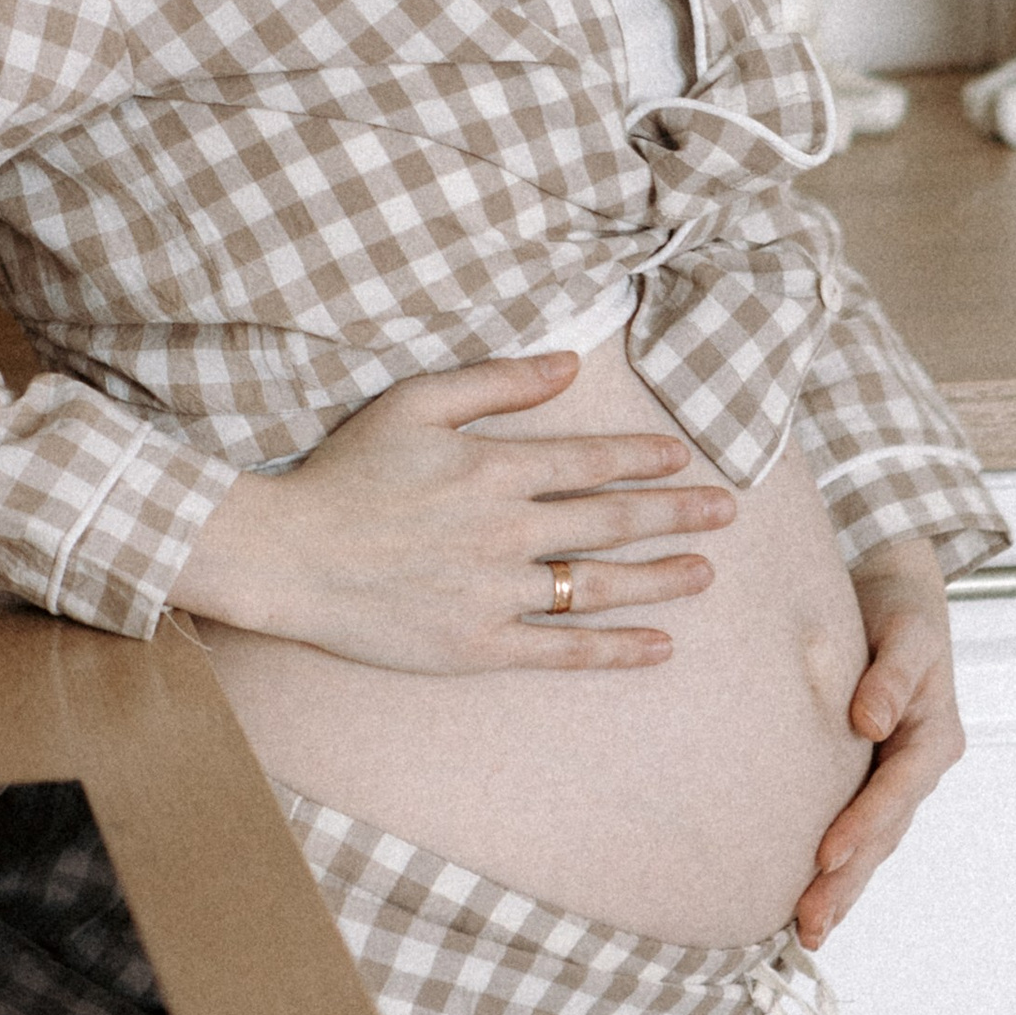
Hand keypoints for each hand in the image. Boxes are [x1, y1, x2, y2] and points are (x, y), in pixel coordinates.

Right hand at [171, 352, 734, 674]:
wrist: (289, 556)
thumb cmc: (346, 472)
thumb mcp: (415, 402)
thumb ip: (496, 381)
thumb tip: (569, 365)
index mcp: (494, 468)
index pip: (591, 461)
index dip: (644, 458)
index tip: (683, 457)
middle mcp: (507, 530)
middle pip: (611, 521)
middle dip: (677, 514)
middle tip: (726, 511)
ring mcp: (496, 592)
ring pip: (598, 585)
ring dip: (660, 578)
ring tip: (705, 572)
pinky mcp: (479, 645)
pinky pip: (563, 649)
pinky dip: (616, 647)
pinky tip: (660, 644)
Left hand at [795, 534, 964, 947]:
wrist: (897, 593)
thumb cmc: (901, 609)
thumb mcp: (904, 632)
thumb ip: (890, 675)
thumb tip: (872, 722)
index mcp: (934, 736)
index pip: (894, 791)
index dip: (862, 826)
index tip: (826, 857)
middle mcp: (919, 764)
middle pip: (884, 834)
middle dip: (847, 881)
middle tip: (809, 925)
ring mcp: (898, 775)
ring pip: (873, 842)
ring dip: (842, 886)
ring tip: (808, 931)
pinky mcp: (874, 775)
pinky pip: (859, 826)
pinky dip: (839, 863)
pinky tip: (811, 895)